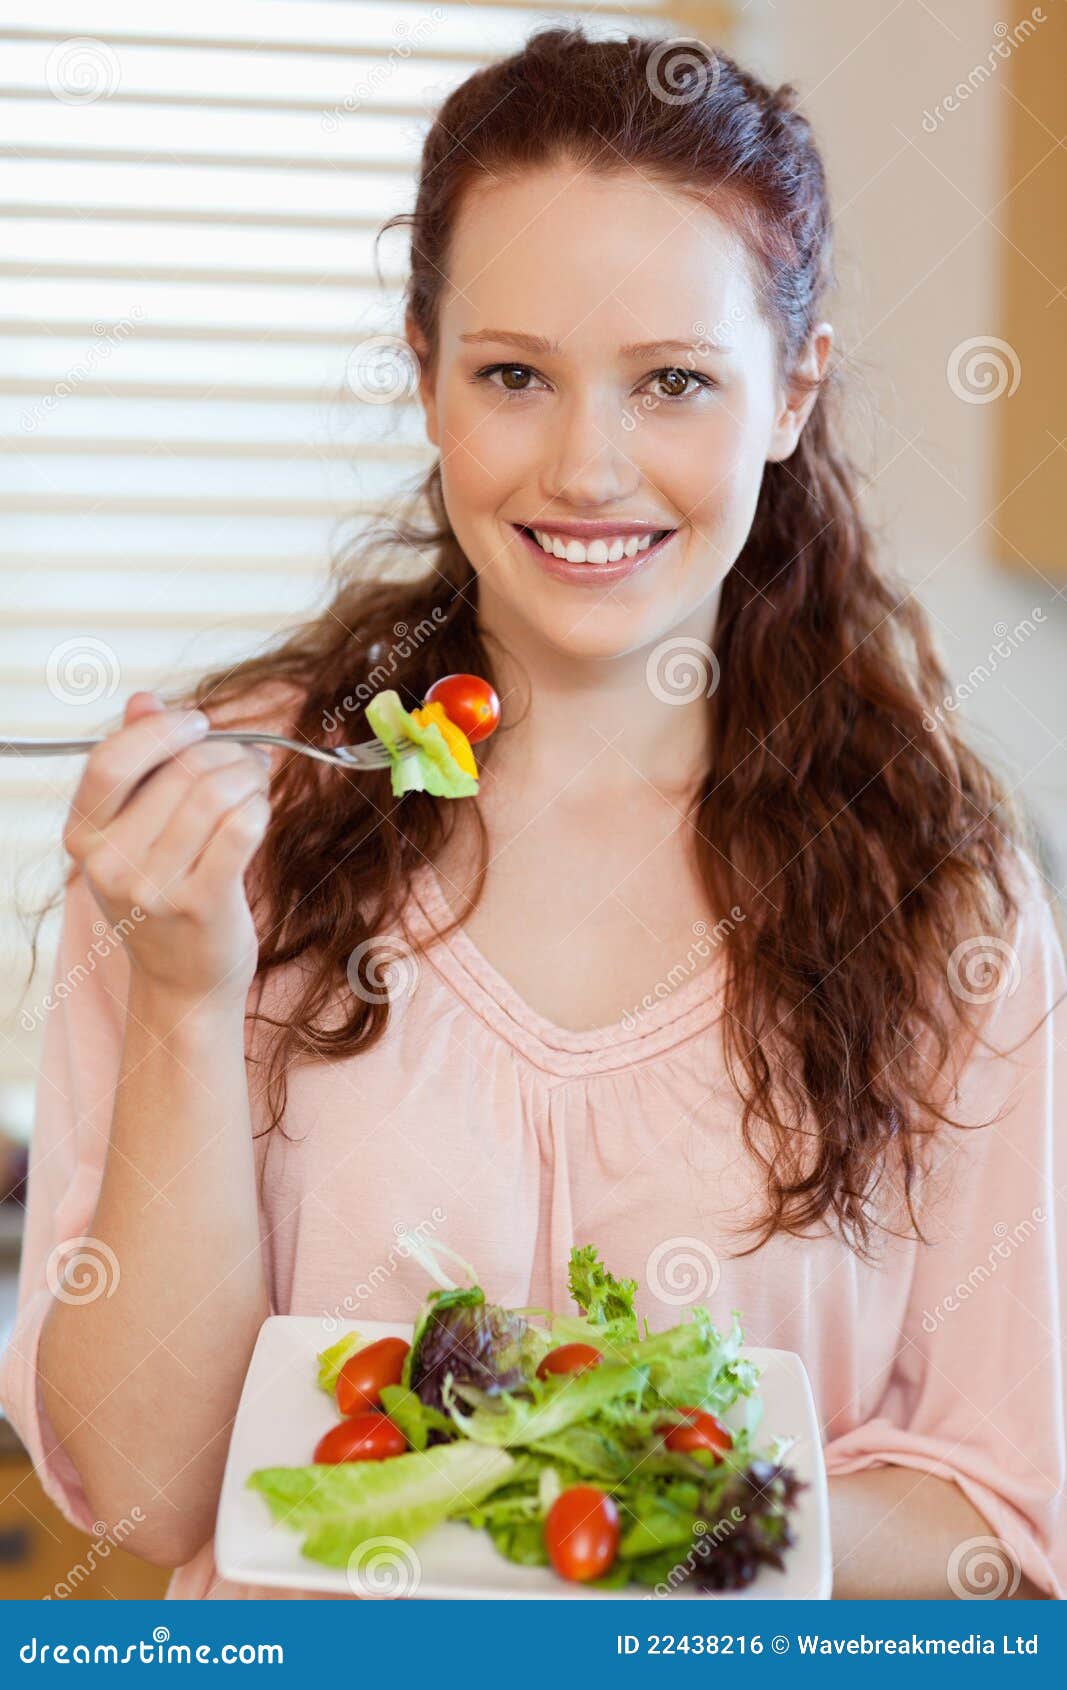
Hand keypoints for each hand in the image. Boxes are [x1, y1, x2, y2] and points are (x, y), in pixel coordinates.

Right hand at [63, 691, 272, 1011]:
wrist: (185, 982)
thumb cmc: (164, 895)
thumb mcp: (134, 832)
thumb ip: (138, 763)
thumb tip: (144, 698)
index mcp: (83, 836)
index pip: (112, 760)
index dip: (162, 730)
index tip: (199, 723)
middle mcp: (109, 863)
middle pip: (179, 772)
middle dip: (226, 753)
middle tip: (248, 759)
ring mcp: (153, 888)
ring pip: (216, 794)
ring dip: (249, 777)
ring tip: (256, 784)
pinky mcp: (202, 904)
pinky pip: (242, 827)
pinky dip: (259, 808)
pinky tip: (259, 813)